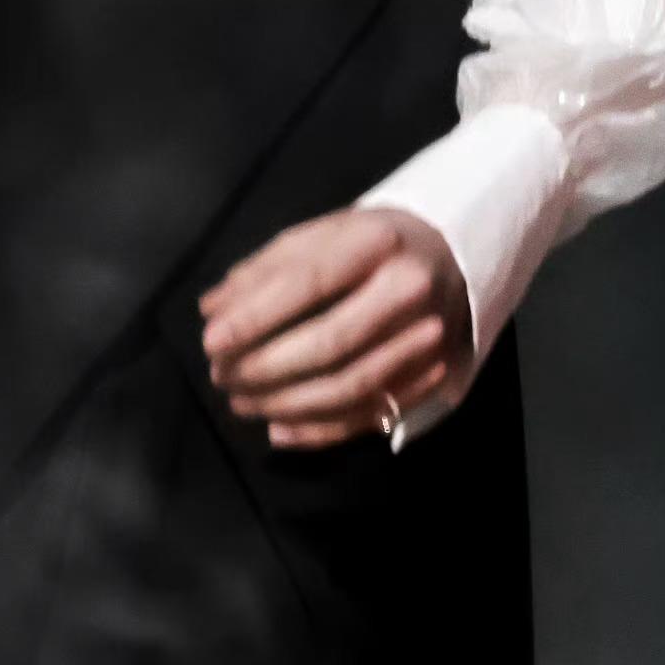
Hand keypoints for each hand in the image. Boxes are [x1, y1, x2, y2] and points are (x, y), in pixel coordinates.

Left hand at [198, 207, 471, 450]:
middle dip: (265, 367)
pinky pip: (371, 416)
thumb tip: (212, 310)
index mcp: (376, 242)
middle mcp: (409, 290)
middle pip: (330, 343)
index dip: (255, 317)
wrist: (454, 257)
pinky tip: (279, 428)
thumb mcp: (322, 233)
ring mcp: (428, 338)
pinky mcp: (435, 376)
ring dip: (286, 404)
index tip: (211, 340)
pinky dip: (319, 431)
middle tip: (222, 376)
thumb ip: (265, 268)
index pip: (307, 283)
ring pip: (349, 388)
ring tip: (242, 401)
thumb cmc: (372, 243)